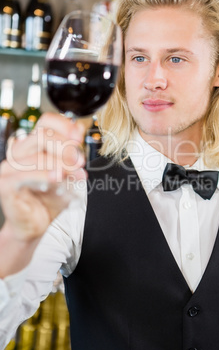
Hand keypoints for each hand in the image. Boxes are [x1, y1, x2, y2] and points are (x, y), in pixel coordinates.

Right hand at [0, 112, 86, 242]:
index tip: (79, 138)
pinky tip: (58, 178)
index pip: (46, 122)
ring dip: (62, 164)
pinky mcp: (5, 185)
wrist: (36, 227)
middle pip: (42, 135)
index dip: (65, 126)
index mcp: (32, 146)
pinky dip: (45, 175)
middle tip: (80, 160)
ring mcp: (9, 168)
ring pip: (37, 156)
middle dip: (66, 147)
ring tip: (76, 174)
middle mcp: (18, 153)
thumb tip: (79, 130)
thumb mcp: (67, 174)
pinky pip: (25, 175)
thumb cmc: (49, 200)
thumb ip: (72, 153)